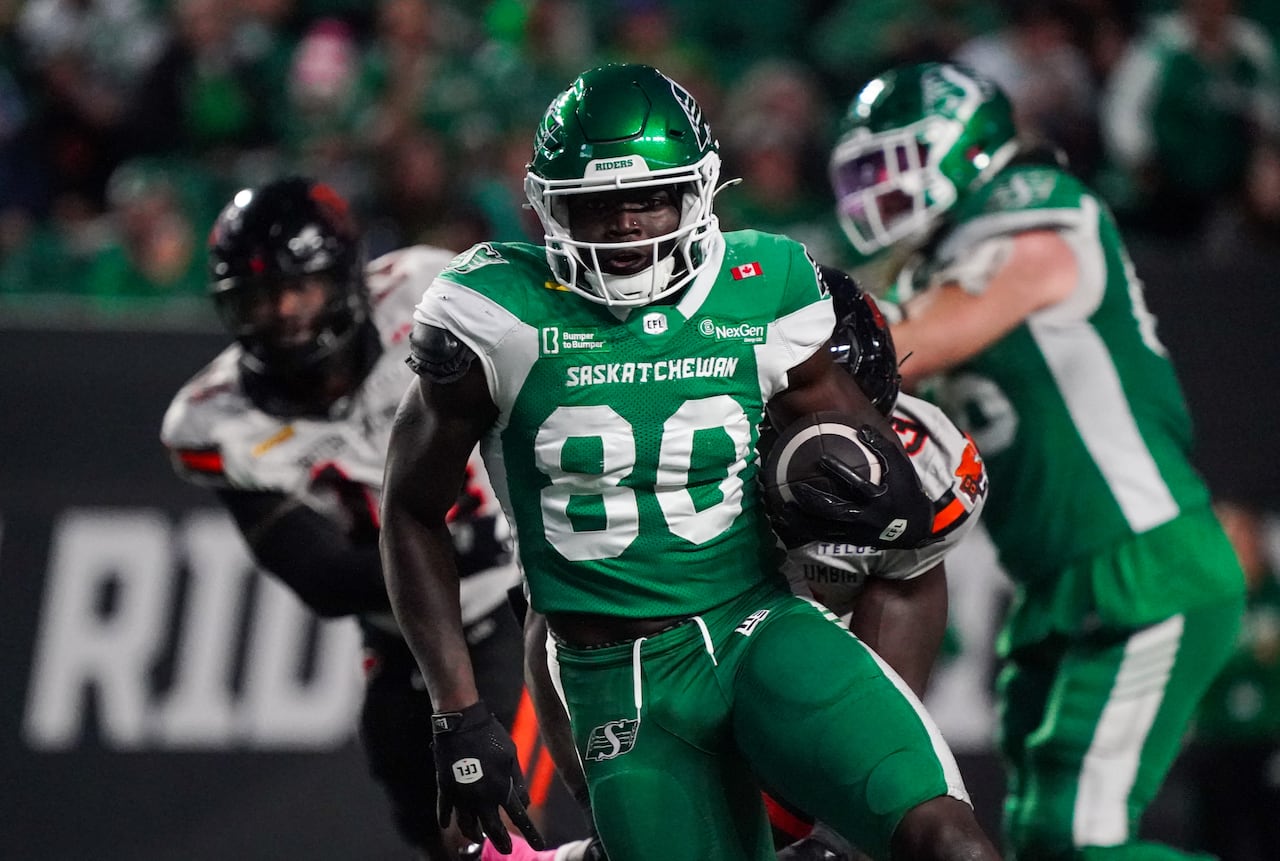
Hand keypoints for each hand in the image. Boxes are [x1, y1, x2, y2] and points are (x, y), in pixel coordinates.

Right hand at [431, 700, 544, 851]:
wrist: (462, 722)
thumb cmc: (491, 736)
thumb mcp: (512, 756)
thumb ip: (518, 782)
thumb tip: (524, 804)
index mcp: (501, 788)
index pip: (519, 818)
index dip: (530, 834)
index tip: (539, 846)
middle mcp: (481, 797)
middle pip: (491, 829)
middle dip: (501, 842)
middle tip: (506, 850)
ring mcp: (461, 795)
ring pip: (466, 825)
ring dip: (473, 834)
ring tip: (478, 837)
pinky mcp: (445, 788)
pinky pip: (444, 810)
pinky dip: (446, 819)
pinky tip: (448, 825)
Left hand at [783, 425, 932, 548]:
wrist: (914, 529)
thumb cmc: (905, 491)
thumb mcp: (900, 467)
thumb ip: (881, 448)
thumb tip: (860, 429)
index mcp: (879, 499)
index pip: (857, 484)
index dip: (839, 471)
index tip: (821, 458)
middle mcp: (867, 519)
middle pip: (835, 511)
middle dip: (814, 500)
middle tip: (796, 487)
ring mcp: (857, 534)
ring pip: (824, 530)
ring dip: (802, 520)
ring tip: (782, 509)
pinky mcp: (850, 542)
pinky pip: (822, 538)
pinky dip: (804, 530)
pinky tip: (788, 522)